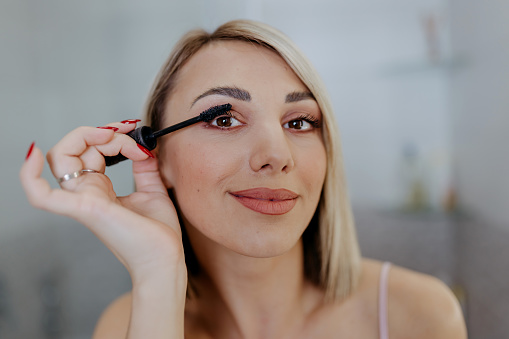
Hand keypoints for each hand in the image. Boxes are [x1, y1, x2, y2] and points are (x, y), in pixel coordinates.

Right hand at [20, 121, 185, 282]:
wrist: (164, 258)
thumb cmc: (157, 233)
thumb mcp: (153, 189)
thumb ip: (145, 166)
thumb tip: (144, 145)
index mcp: (100, 189)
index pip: (89, 150)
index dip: (110, 135)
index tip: (137, 134)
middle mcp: (87, 192)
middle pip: (72, 149)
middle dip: (100, 132)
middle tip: (127, 131)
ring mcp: (83, 200)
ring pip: (60, 157)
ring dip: (89, 137)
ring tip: (119, 139)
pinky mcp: (85, 208)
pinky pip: (43, 197)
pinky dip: (29, 177)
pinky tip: (32, 157)